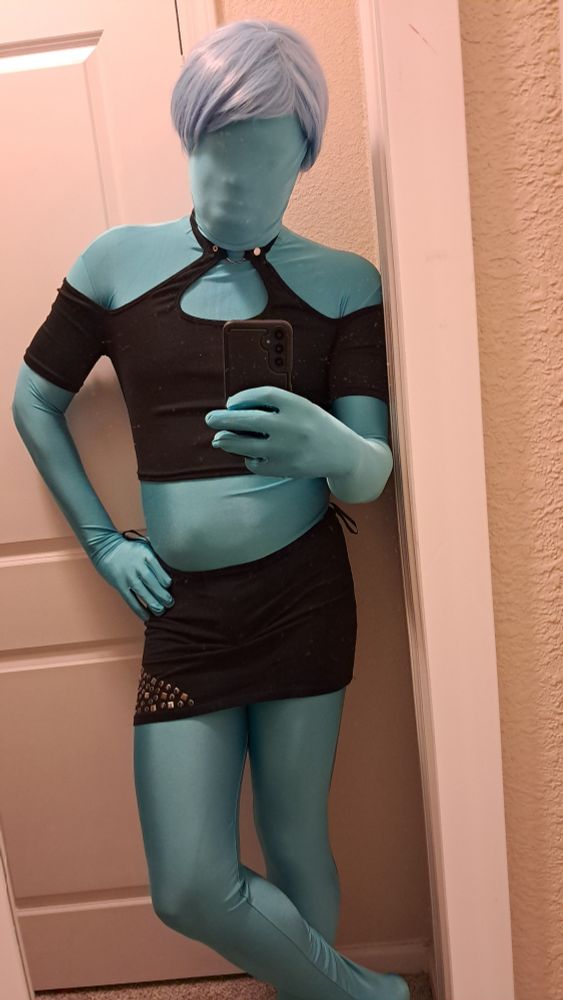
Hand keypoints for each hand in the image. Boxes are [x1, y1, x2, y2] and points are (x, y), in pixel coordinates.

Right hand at [93, 534, 174, 621]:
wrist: (105, 546)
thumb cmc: (129, 548)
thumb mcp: (144, 546)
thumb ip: (156, 557)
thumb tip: (173, 568)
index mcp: (146, 555)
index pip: (160, 570)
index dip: (167, 582)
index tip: (171, 588)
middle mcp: (137, 566)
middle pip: (152, 582)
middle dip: (163, 595)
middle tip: (171, 604)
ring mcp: (128, 576)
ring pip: (142, 592)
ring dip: (153, 604)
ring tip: (161, 611)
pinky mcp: (119, 584)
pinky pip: (131, 599)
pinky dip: (139, 609)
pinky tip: (146, 616)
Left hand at [204, 385, 360, 479]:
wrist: (342, 454)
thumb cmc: (316, 427)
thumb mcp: (302, 408)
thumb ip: (274, 406)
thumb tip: (233, 410)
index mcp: (299, 405)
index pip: (263, 395)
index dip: (243, 398)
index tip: (230, 403)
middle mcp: (292, 426)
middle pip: (248, 420)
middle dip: (224, 420)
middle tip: (210, 419)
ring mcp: (287, 449)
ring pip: (246, 445)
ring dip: (228, 441)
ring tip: (219, 440)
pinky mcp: (284, 469)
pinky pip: (256, 462)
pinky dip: (250, 458)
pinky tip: (252, 454)